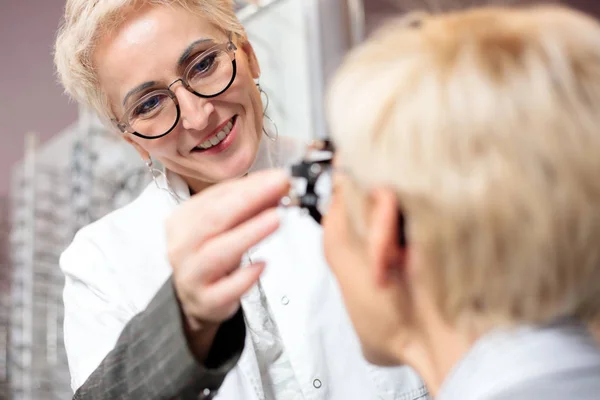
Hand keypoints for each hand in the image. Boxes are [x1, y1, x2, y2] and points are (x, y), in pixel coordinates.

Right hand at [166, 170, 288, 334]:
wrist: (198, 298)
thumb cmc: (213, 254)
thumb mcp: (227, 226)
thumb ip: (250, 206)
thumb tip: (279, 185)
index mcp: (184, 219)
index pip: (216, 196)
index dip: (248, 185)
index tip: (277, 176)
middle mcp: (182, 245)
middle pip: (212, 219)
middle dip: (248, 199)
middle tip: (279, 186)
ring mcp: (191, 275)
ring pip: (216, 253)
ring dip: (249, 233)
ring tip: (276, 219)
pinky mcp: (205, 301)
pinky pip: (224, 289)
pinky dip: (244, 277)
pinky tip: (262, 264)